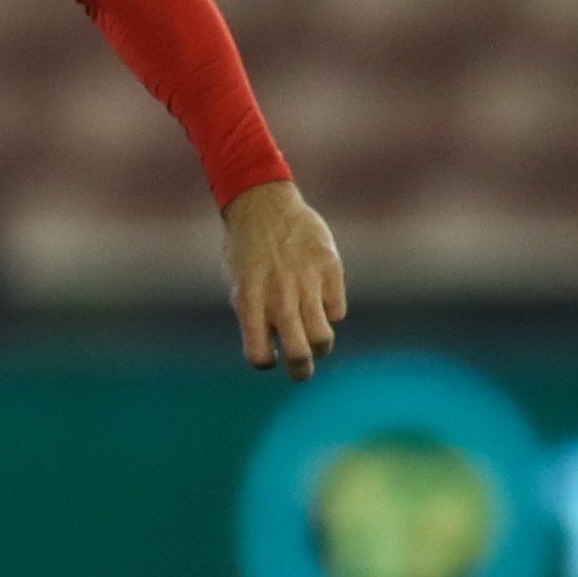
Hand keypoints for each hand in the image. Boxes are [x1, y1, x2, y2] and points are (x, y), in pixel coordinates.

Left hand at [223, 180, 345, 380]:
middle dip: (301, 370)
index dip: (264, 361)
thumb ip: (255, 315)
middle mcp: (278, 295)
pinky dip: (330, 313)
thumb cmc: (247, 249)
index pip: (259, 354)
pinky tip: (320, 301)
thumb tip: (277, 348)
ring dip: (320, 347)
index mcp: (248, 301)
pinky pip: (337, 310)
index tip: (268, 357)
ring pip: (324, 336)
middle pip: (299, 352)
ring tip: (316, 344)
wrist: (263, 204)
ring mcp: (306, 282)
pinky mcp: (330, 269)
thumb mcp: (239, 283)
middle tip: (301, 372)